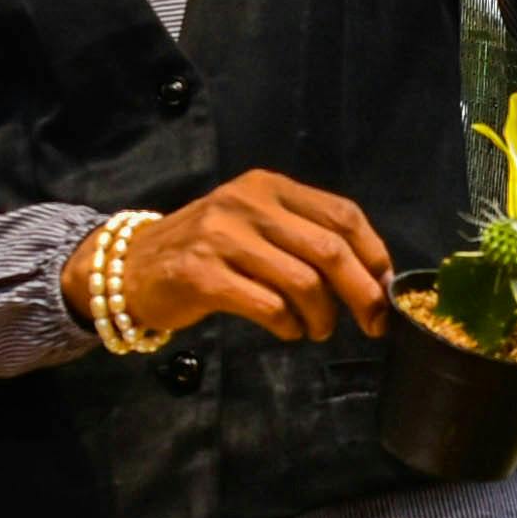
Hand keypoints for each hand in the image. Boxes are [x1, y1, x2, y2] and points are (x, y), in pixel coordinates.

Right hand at [67, 171, 392, 343]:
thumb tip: (371, 276)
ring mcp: (221, 236)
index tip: (385, 288)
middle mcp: (246, 203)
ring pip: (303, 281)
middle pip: (330, 250)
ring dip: (322, 316)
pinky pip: (268, 305)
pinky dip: (288, 325)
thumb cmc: (208, 250)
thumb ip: (305, 238)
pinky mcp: (201, 274)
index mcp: (268, 187)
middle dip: (362, 293)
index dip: (374, 254)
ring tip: (317, 330)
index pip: (343, 215)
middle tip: (372, 323)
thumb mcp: (255, 226)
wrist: (131, 266)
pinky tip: (287, 330)